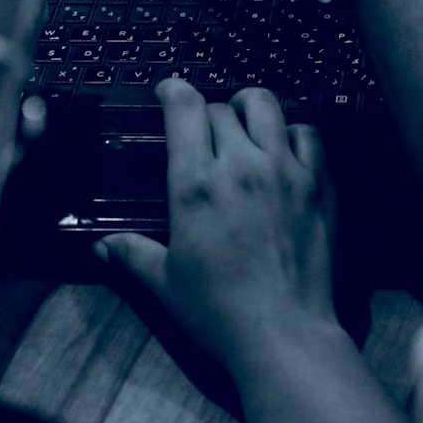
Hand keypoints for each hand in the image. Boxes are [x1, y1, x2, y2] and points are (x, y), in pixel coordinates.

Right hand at [95, 81, 337, 356]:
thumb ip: (134, 255)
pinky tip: (286, 147)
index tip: (170, 90)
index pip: (185, 109)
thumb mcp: (166, 283)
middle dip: (210, 111)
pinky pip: (309, 133)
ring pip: (268, 106)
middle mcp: (241, 166)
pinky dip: (294, 132)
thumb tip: (102, 247)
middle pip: (223, 108)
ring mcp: (285, 171)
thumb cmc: (221, 312)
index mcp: (196, 185)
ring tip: (247, 120)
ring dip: (252, 107)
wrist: (285, 332)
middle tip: (207, 127)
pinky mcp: (320, 184)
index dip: (175, 90)